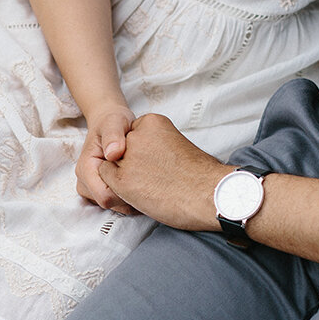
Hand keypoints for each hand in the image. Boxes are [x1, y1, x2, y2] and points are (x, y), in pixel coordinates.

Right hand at [77, 105, 136, 212]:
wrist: (110, 123)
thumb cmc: (113, 122)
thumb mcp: (115, 122)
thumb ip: (113, 136)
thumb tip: (113, 153)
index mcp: (86, 168)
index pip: (105, 196)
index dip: (125, 193)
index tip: (142, 179)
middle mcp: (85, 181)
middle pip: (109, 204)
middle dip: (128, 196)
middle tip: (146, 178)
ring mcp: (91, 188)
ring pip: (113, 206)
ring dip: (130, 197)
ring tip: (144, 179)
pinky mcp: (100, 189)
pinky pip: (116, 202)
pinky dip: (129, 196)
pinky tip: (139, 182)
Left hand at [98, 114, 228, 230]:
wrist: (211, 194)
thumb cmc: (203, 175)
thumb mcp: (179, 144)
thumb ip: (158, 146)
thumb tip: (151, 158)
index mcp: (151, 122)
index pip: (131, 137)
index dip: (141, 155)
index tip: (156, 165)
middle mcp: (135, 135)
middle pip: (120, 151)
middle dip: (130, 165)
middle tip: (152, 179)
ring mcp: (127, 157)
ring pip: (111, 167)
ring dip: (124, 179)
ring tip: (148, 189)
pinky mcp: (122, 180)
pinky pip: (107, 183)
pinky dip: (119, 192)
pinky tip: (140, 197)